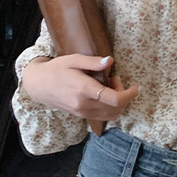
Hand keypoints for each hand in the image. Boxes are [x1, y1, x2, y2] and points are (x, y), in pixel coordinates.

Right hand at [21, 45, 137, 127]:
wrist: (39, 86)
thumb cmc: (57, 69)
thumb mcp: (73, 60)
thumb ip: (92, 62)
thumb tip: (110, 61)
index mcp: (84, 90)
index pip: (114, 99)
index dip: (129, 95)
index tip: (136, 87)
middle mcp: (84, 105)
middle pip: (116, 109)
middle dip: (124, 96)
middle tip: (115, 79)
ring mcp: (82, 113)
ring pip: (111, 115)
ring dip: (118, 103)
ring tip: (109, 86)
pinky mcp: (81, 116)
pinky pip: (103, 117)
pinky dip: (110, 108)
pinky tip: (103, 94)